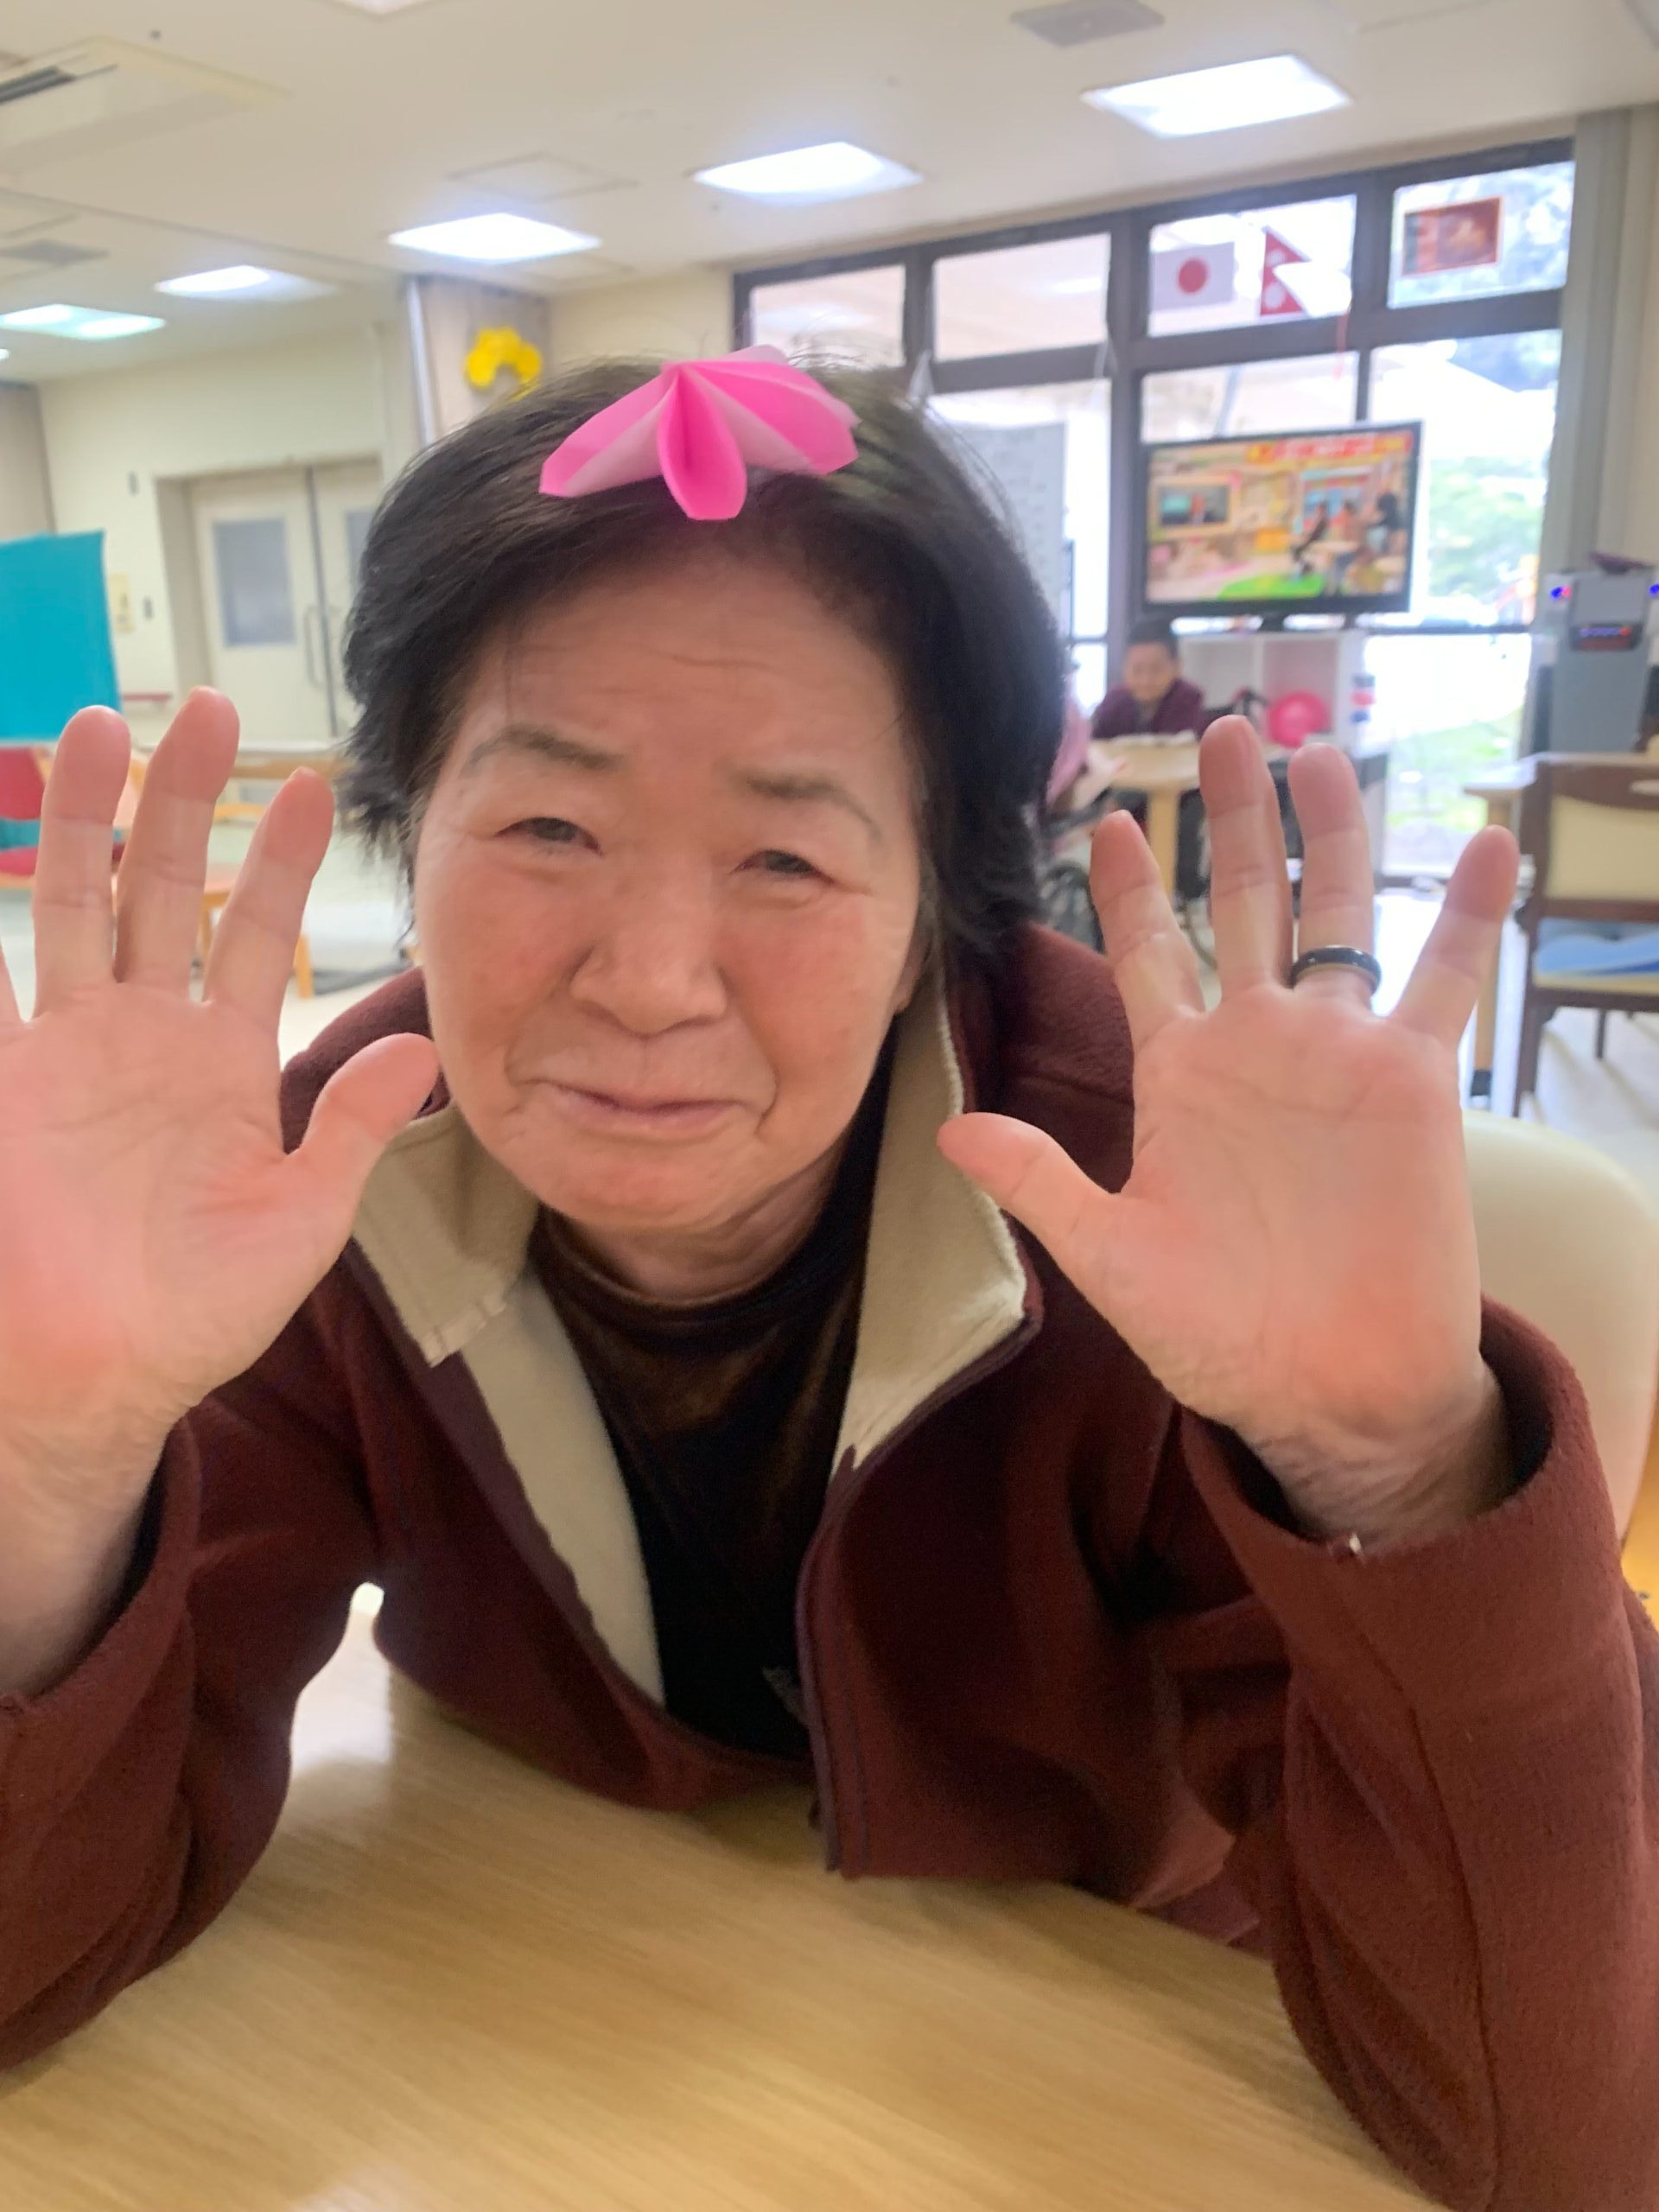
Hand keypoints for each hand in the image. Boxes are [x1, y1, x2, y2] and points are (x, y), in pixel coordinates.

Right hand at [0, 694, 437, 1503]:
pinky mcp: (0, 1080)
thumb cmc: (199, 1313)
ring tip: (95, 726)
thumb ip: (350, 1127)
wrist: (96, 1381)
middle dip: (181, 802)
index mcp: (220, 1060)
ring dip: (81, 819)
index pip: (255, 934)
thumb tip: (426, 1047)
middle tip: (209, 710)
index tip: (311, 784)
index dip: (281, 861)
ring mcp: (61, 1049)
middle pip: (162, 890)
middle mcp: (140, 1036)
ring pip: (68, 903)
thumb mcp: (301, 1219)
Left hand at [939, 720, 1518, 1546]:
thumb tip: (946, 1130)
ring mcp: (1339, 1055)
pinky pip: (1444, 984)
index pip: (1147, 954)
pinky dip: (1467, 916)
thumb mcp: (1110, 1257)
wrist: (1327, 1387)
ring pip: (1337, 917)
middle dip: (1230, 821)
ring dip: (1331, 836)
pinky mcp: (1415, 1083)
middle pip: (1240, 903)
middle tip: (1220, 731)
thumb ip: (1039, 1183)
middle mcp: (1257, 1044)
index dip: (1127, 889)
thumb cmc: (1217, 1333)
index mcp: (1179, 1074)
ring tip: (1317, 753)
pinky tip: (1482, 843)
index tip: (1107, 816)